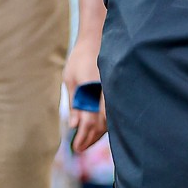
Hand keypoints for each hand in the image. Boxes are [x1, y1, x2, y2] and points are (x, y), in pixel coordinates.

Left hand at [64, 39, 107, 153]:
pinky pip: (113, 112)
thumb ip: (74, 103)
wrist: (98, 38)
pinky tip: (99, 129)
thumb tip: (75, 126)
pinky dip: (106, 124)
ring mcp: (113, 92)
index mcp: (92, 89)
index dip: (83, 137)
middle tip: (80, 148)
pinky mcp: (116, 91)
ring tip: (88, 142)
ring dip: (99, 133)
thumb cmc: (81, 58)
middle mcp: (106, 92)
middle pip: (102, 124)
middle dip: (91, 139)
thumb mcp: (71, 79)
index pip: (90, 121)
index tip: (76, 147)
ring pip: (110, 120)